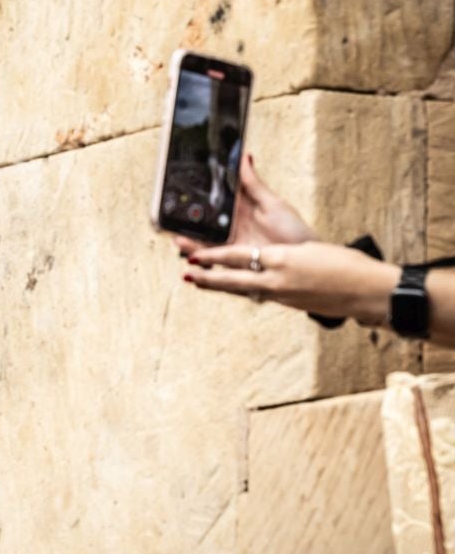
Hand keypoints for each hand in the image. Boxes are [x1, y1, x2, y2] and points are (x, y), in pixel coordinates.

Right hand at [174, 155, 313, 257]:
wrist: (304, 264)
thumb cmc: (295, 233)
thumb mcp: (273, 204)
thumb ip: (253, 184)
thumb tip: (243, 156)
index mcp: (240, 211)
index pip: (213, 201)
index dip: (197, 197)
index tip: (182, 192)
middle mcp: (231, 228)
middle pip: (202, 223)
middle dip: (185, 221)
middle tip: (172, 218)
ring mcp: (230, 246)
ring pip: (202, 242)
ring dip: (188, 241)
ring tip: (178, 238)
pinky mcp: (231, 263)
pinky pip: (210, 260)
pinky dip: (198, 257)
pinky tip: (189, 255)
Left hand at [182, 239, 399, 323]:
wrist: (369, 292)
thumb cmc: (347, 265)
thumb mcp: (310, 249)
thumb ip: (285, 254)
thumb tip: (271, 258)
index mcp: (282, 260)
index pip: (239, 257)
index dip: (214, 256)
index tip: (193, 257)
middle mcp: (277, 280)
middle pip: (232, 280)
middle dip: (207, 277)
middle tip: (185, 275)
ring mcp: (282, 295)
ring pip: (243, 289)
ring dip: (219, 285)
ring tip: (196, 281)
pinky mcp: (289, 304)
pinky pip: (259, 295)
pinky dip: (243, 290)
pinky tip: (232, 288)